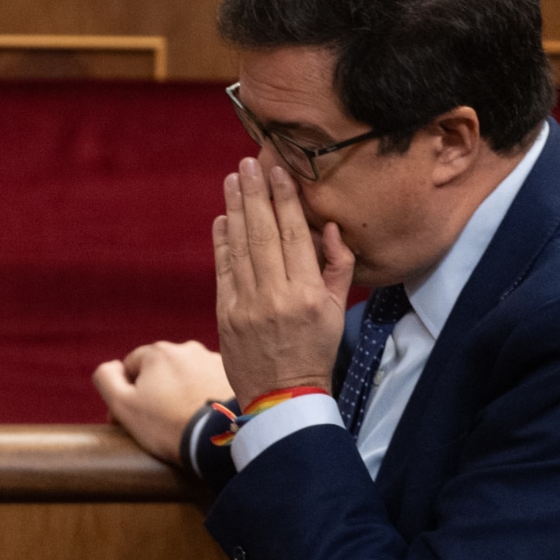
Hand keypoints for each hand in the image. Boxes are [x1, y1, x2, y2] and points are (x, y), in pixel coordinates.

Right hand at [93, 341, 232, 463]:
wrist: (221, 440)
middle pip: (160, 370)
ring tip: (183, 421)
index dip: (126, 393)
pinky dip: (204, 396)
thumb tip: (110, 367)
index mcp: (158, 352)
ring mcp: (214, 361)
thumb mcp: (123, 405)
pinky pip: (209, 384)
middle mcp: (188, 349)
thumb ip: (106, 379)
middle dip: (155, 391)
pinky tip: (203, 418)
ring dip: (181, 392)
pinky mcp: (234, 378)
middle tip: (157, 423)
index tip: (131, 419)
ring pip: (186, 376)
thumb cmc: (167, 425)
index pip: (131, 367)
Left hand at [213, 158, 353, 406]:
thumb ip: (338, 268)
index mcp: (307, 294)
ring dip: (235, 209)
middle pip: (263, 234)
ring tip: (233, 180)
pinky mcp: (225, 315)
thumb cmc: (315, 351)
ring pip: (240, 248)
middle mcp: (276, 297)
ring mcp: (246, 306)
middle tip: (248, 163)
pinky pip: (223, 270)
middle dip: (255, 194)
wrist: (283, 396)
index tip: (278, 172)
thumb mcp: (336, 312)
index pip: (294, 236)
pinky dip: (222, 242)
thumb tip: (331, 229)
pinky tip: (223, 218)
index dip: (285, 200)